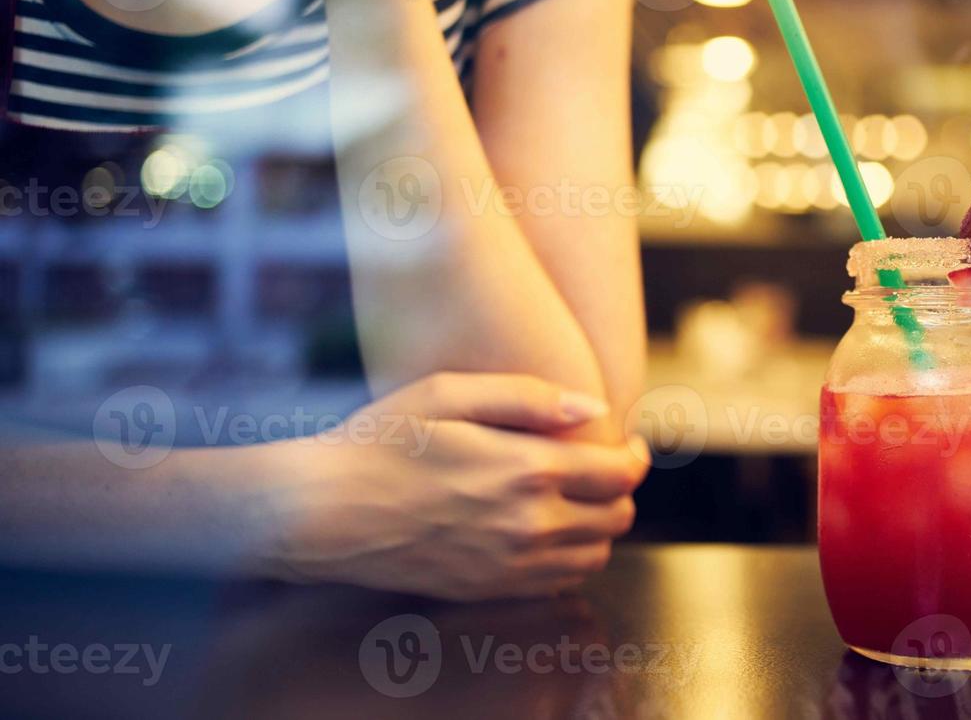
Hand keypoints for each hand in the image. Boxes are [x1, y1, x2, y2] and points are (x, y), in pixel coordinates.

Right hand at [261, 373, 649, 600]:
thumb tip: (592, 410)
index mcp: (528, 468)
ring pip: (593, 555)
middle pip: (616, 517)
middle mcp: (529, 523)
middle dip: (619, 491)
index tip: (629, 445)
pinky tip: (543, 532)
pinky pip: (558, 583)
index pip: (619, 474)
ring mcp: (510, 564)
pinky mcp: (488, 590)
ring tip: (575, 500)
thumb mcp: (449, 393)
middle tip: (601, 470)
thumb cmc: (380, 441)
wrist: (322, 512)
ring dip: (597, 528)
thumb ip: (528, 397)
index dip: (635, 458)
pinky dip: (568, 559)